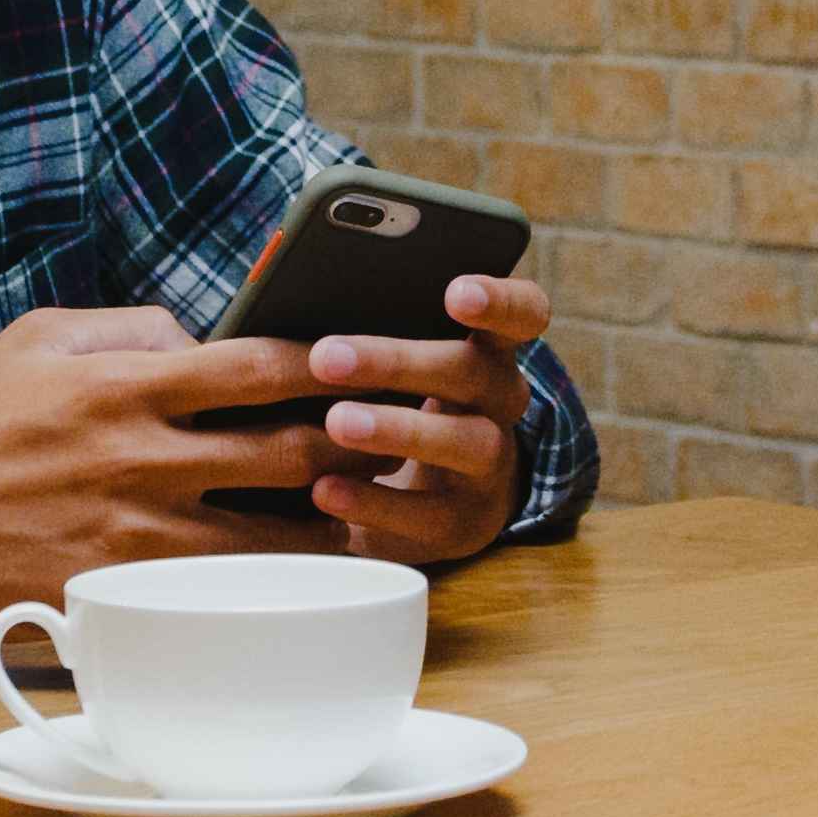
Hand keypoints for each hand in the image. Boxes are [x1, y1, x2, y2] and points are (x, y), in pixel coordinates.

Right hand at [0, 305, 348, 628]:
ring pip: (273, 539)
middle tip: (393, 442)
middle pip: (289, 453)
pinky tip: (300, 579)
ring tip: (367, 514)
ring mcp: (134, 537)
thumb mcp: (37, 340)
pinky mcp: (119, 595)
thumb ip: (131, 328)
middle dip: (354, 446)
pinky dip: (266, 585)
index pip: (259, 367)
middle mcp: (141, 461)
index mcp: (124, 387)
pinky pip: (216, 593)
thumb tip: (204, 335)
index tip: (361, 365)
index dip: (327, 365)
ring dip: (331, 526)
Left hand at [304, 269, 553, 563]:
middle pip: (471, 371)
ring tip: (337, 423)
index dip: (499, 301)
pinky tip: (326, 489)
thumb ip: (373, 331)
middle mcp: (501, 402)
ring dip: (398, 430)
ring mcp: (491, 465)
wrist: (433, 497)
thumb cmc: (398, 402)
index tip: (456, 293)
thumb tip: (295, 301)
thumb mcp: (400, 366)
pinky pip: (427, 514)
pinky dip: (374, 501)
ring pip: (465, 443)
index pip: (523, 313)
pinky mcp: (464, 523)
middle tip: (328, 357)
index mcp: (489, 349)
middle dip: (399, 362)